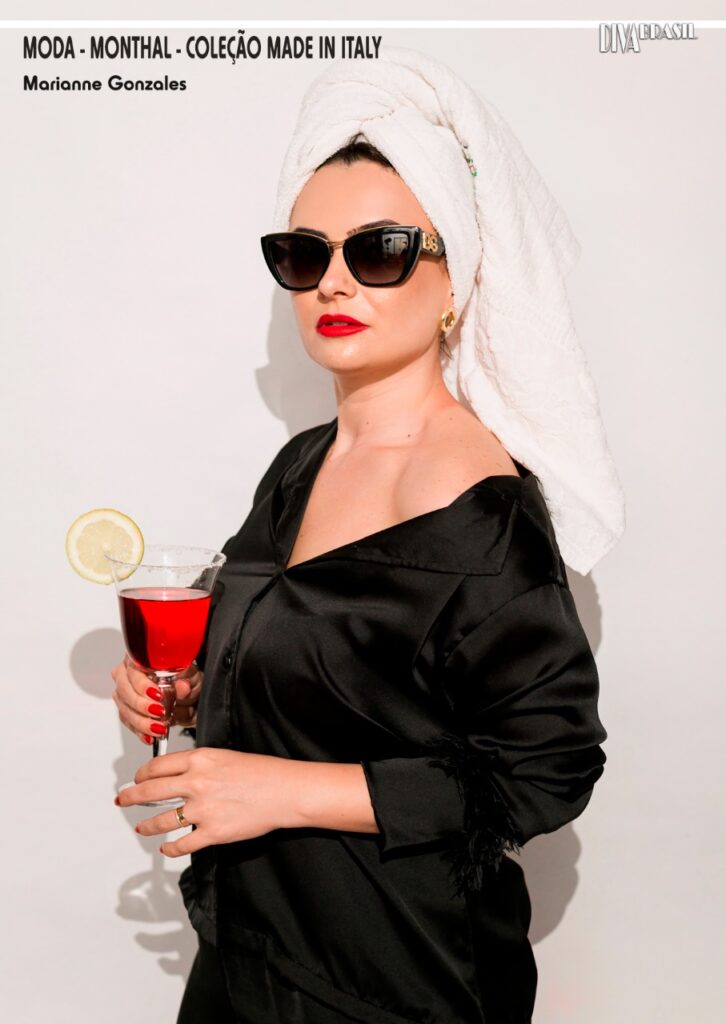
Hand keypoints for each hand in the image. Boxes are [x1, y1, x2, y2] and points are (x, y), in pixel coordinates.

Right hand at [111, 655, 201, 743]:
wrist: (191, 699)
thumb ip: (187, 678)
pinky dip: (139, 731)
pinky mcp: (128, 711)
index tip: (156, 695)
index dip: (142, 684)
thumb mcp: (192, 676)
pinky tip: (149, 736)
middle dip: (141, 704)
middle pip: (124, 690)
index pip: (133, 669)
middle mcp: (129, 674)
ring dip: (141, 721)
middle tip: (159, 712)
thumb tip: (182, 686)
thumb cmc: (187, 681)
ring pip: (125, 708)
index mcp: (141, 658)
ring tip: (158, 727)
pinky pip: (128, 723)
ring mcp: (126, 694)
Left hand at [116, 747, 305, 856]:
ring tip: (141, 827)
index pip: (157, 766)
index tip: (138, 779)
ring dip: (147, 825)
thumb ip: (199, 764)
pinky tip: (166, 847)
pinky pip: (181, 844)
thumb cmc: (261, 772)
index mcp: (199, 759)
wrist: (285, 791)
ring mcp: (202, 809)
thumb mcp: (225, 756)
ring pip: (161, 820)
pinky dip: (170, 848)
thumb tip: (179, 775)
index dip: (142, 774)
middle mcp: (195, 783)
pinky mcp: (212, 833)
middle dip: (131, 797)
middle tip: (123, 800)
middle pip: (150, 791)